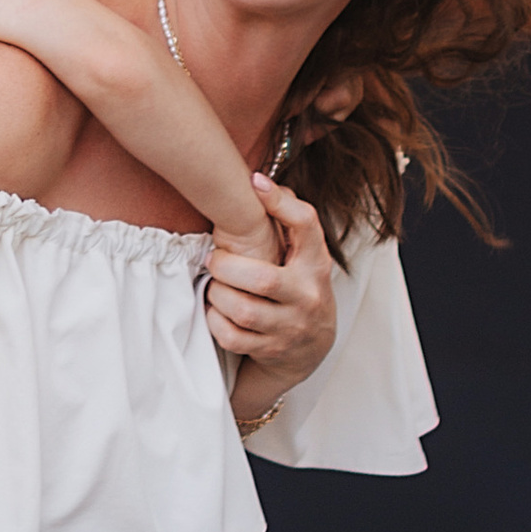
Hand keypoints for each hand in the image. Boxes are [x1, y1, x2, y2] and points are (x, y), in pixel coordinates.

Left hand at [207, 178, 334, 421]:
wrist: (311, 347)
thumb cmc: (298, 287)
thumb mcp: (304, 256)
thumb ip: (287, 222)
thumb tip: (257, 180)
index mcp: (315, 265)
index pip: (307, 227)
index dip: (281, 202)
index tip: (254, 182)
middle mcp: (307, 297)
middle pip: (262, 279)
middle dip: (227, 266)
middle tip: (215, 259)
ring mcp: (289, 328)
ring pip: (243, 310)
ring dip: (218, 294)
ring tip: (214, 284)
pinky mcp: (270, 351)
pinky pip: (231, 336)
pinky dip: (215, 320)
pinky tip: (216, 309)